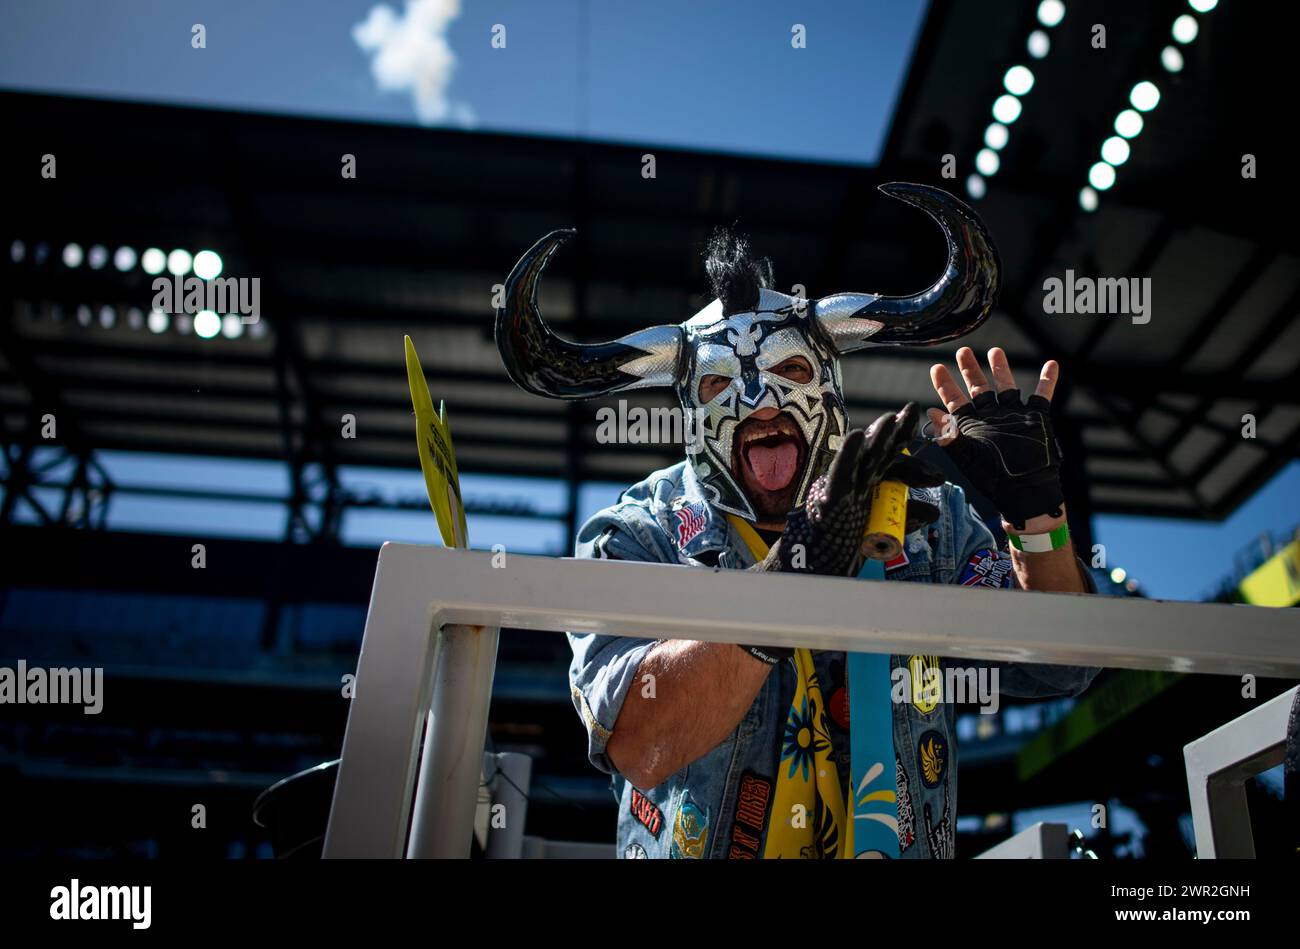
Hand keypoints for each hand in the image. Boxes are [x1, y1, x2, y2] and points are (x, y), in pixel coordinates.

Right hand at [763, 402, 941, 577]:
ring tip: (891, 418)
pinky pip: (838, 474)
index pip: (894, 466)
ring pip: (861, 457)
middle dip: (896, 432)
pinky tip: (856, 437)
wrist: (814, 566)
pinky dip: (847, 456)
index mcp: (868, 484)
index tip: (938, 477)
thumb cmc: (844, 542)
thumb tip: (933, 512)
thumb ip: (903, 517)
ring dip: (876, 436)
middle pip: (879, 451)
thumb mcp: (880, 527)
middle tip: (913, 410)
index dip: (915, 465)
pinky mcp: (828, 498)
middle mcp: (855, 481)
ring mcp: (841, 487)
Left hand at [926, 347, 1063, 530]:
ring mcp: (1013, 415)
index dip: (945, 385)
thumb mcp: (967, 457)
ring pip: (1007, 386)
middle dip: (970, 370)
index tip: (936, 367)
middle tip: (963, 351)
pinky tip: (1051, 364)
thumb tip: (931, 413)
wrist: (1024, 490)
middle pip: (978, 388)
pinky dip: (1047, 380)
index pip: (954, 400)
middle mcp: (991, 416)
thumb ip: (949, 436)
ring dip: (1001, 369)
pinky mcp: (1035, 418)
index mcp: (972, 425)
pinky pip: (1043, 395)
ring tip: (995, 351)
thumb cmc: (993, 479)